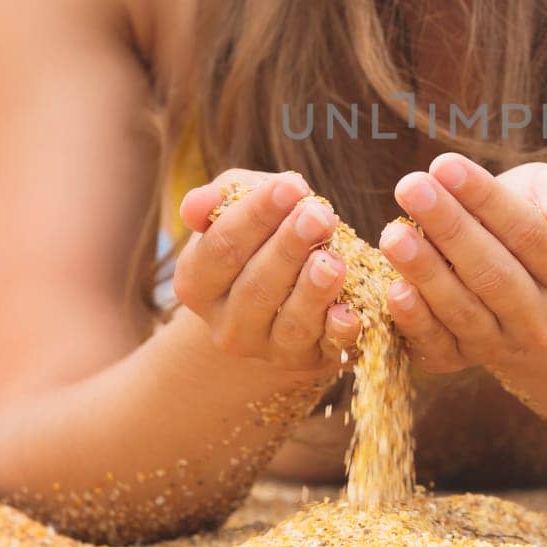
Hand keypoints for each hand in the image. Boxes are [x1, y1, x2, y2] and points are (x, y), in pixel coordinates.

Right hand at [174, 169, 361, 373]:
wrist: (285, 292)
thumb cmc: (259, 235)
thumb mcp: (237, 207)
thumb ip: (220, 198)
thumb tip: (195, 206)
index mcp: (197, 284)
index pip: (222, 248)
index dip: (256, 215)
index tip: (290, 185)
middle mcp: (227, 325)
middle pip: (256, 287)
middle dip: (289, 247)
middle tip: (318, 215)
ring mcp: (269, 349)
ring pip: (292, 323)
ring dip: (313, 290)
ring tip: (331, 260)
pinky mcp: (311, 361)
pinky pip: (328, 348)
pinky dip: (340, 331)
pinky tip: (351, 310)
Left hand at [377, 153, 546, 372]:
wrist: (514, 269)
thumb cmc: (537, 214)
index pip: (530, 235)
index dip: (486, 200)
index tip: (445, 164)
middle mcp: (543, 322)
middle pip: (494, 275)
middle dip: (449, 229)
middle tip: (411, 188)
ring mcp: (501, 346)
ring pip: (463, 310)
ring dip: (425, 270)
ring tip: (394, 233)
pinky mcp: (458, 359)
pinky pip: (435, 343)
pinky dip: (413, 318)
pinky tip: (393, 288)